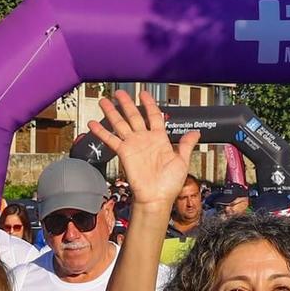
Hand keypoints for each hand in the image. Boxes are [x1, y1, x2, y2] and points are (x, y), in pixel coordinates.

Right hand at [86, 91, 200, 207]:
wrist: (156, 197)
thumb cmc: (170, 183)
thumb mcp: (182, 161)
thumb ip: (186, 145)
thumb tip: (196, 133)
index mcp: (160, 139)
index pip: (154, 116)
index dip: (149, 104)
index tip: (144, 94)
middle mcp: (145, 139)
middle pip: (134, 116)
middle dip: (127, 104)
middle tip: (119, 93)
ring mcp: (133, 145)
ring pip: (121, 124)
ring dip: (112, 112)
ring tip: (104, 101)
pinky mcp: (124, 153)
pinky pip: (111, 139)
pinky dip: (101, 132)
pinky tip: (93, 123)